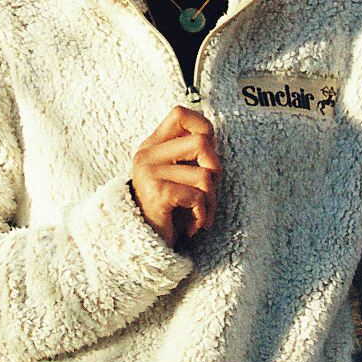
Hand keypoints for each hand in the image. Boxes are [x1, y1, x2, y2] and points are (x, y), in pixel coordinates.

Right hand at [130, 106, 220, 247]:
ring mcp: (149, 173)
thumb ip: (189, 155)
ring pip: (204, 174)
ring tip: (201, 213)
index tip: (207, 153)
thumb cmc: (169, 211)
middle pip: (201, 143)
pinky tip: (194, 226)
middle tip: (209, 191)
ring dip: (211, 200)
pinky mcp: (156, 194)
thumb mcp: (178, 176)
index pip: (180, 114)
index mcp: (153, 145)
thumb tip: (212, 139)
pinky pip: (197, 196)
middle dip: (216, 170)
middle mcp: (147, 155)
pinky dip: (202, 214)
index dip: (203, 127)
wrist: (144, 246)